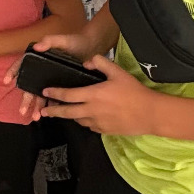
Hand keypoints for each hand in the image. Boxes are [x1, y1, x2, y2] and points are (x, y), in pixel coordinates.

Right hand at [4, 34, 100, 117]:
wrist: (91, 49)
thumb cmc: (75, 42)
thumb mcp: (63, 40)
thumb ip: (50, 41)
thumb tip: (36, 46)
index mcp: (39, 58)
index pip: (22, 64)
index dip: (13, 71)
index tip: (7, 81)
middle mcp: (41, 70)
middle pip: (30, 85)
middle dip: (26, 99)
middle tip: (23, 111)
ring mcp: (50, 79)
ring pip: (39, 94)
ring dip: (36, 106)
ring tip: (35, 117)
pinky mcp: (59, 86)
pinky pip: (52, 97)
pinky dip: (50, 106)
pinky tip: (50, 113)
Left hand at [39, 55, 159, 135]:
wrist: (149, 114)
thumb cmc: (134, 91)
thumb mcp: (118, 72)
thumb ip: (101, 63)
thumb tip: (87, 62)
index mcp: (93, 95)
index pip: (68, 95)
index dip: (55, 93)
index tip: (45, 92)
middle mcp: (91, 110)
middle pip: (67, 112)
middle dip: (53, 111)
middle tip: (44, 111)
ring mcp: (97, 123)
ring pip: (78, 120)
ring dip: (70, 116)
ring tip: (64, 112)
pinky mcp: (104, 131)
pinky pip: (89, 126)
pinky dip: (84, 121)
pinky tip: (86, 117)